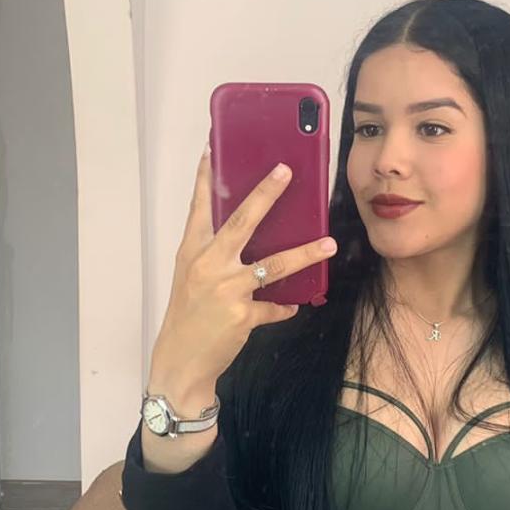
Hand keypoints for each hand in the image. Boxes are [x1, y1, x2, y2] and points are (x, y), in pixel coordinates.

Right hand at [147, 147, 335, 405]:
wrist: (181, 361)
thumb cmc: (188, 316)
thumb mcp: (192, 278)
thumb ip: (215, 255)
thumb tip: (250, 237)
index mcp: (192, 252)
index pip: (199, 208)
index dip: (206, 179)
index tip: (213, 149)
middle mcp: (208, 265)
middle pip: (242, 222)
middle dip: (266, 194)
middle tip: (286, 171)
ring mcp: (226, 290)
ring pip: (272, 265)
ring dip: (304, 253)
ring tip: (328, 243)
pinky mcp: (242, 316)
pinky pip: (274, 306)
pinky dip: (284, 306)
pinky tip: (292, 305)